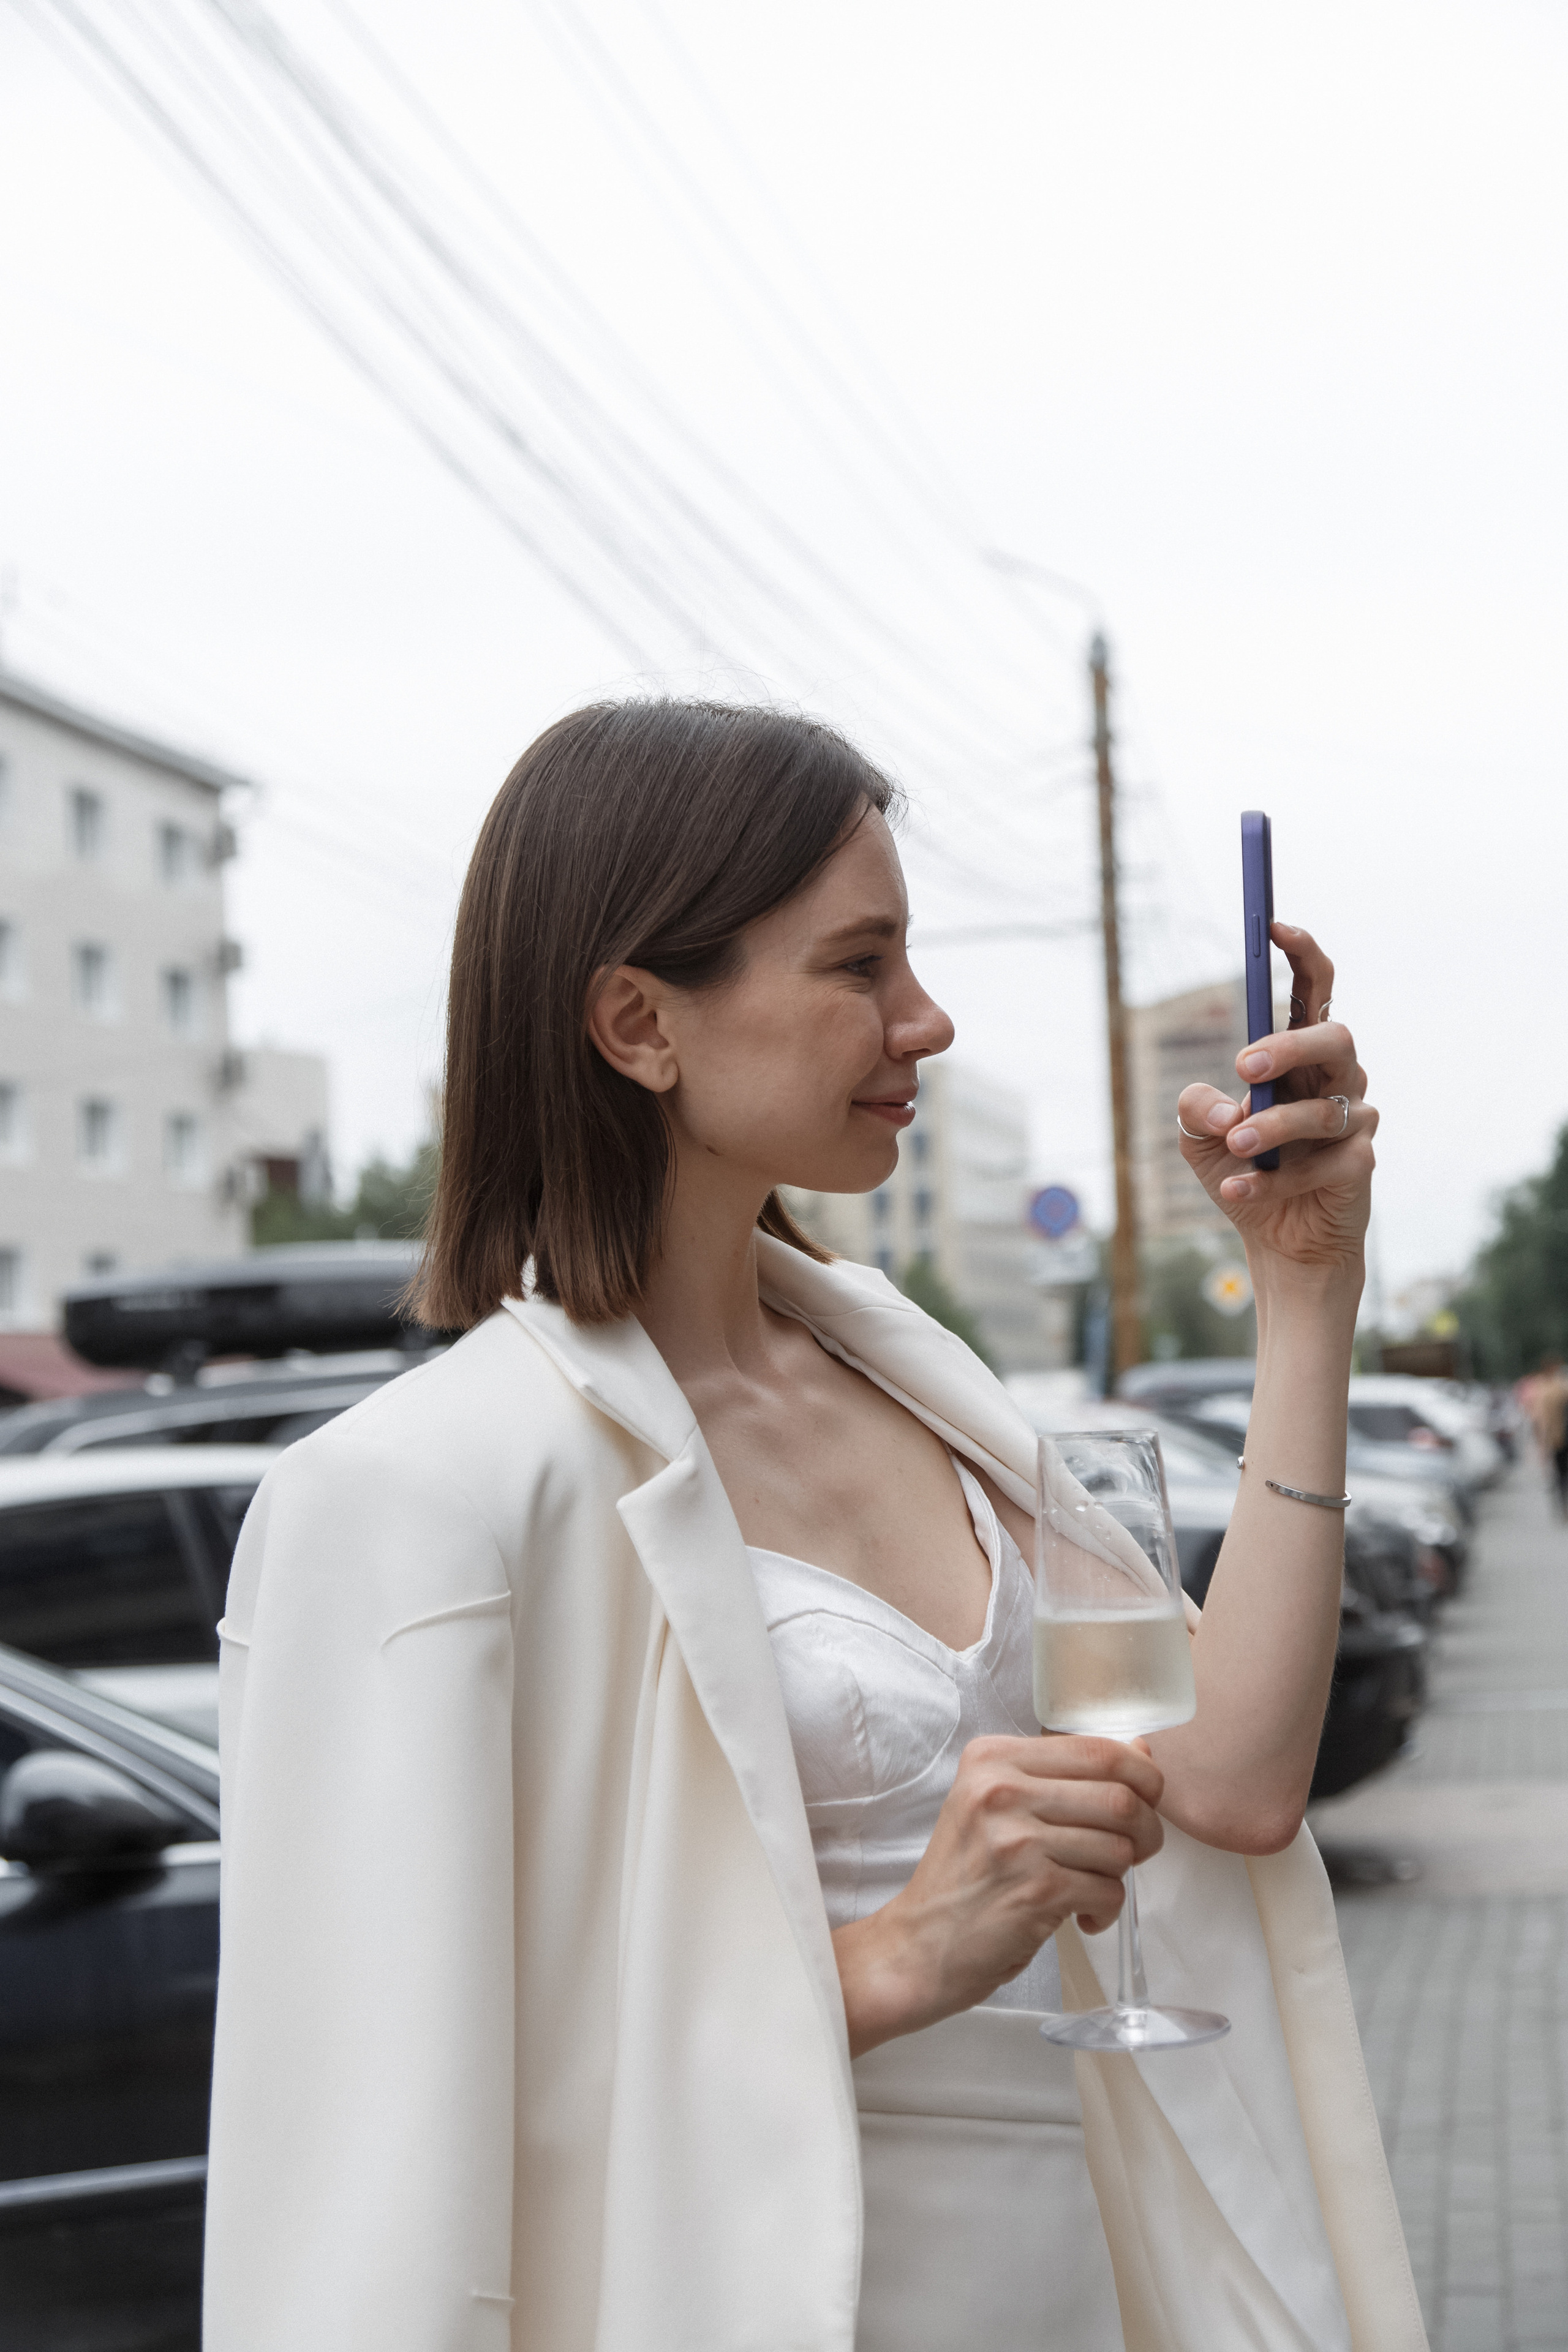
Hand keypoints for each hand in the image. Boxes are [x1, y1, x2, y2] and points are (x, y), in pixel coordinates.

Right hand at [833, 1734, 1163, 2055]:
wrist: (920, 1944)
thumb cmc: (966, 1876)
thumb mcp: (1000, 1806)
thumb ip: (1068, 1776)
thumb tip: (1142, 1750)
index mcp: (992, 1757)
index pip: (1097, 1748)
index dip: (1142, 1775)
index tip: (1146, 1800)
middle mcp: (1000, 1790)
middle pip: (1120, 1797)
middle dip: (1145, 1831)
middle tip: (1133, 1853)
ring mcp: (1016, 1841)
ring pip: (1120, 1847)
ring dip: (1119, 1875)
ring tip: (1091, 1887)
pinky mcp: (1033, 1890)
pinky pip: (1108, 1891)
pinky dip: (1105, 1909)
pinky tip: (1080, 1916)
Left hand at [1175, 922, 1375, 1283]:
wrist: (1276, 1243)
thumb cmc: (1243, 1172)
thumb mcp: (1198, 1135)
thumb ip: (1193, 1105)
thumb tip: (1224, 1105)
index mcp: (1300, 1057)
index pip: (1315, 990)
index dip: (1303, 954)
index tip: (1273, 926)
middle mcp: (1336, 1078)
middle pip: (1335, 1036)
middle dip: (1289, 1047)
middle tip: (1243, 1067)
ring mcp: (1355, 1121)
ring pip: (1324, 1108)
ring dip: (1270, 1127)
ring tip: (1232, 1145)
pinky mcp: (1361, 1166)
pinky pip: (1321, 1164)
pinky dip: (1270, 1181)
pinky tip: (1236, 1193)